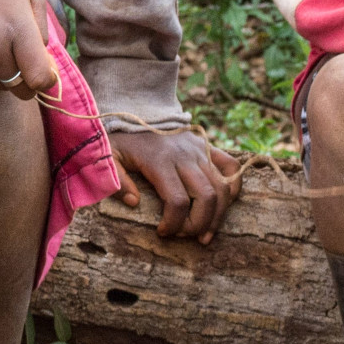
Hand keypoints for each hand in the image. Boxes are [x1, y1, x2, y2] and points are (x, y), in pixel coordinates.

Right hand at [0, 0, 56, 96]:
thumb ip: (45, 34)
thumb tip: (48, 68)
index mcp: (16, 28)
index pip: (39, 77)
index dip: (48, 81)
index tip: (47, 73)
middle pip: (21, 90)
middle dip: (27, 80)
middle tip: (21, 61)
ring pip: (1, 87)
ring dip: (4, 75)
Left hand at [112, 130, 243, 243]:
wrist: (138, 108)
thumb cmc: (122, 138)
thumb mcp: (109, 156)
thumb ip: (117, 180)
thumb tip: (133, 203)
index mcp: (160, 161)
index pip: (177, 201)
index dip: (174, 224)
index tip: (163, 233)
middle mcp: (185, 156)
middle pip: (206, 197)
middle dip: (200, 224)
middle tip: (187, 236)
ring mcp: (200, 150)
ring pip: (222, 187)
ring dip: (218, 215)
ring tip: (206, 233)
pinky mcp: (208, 146)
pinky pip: (231, 166)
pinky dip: (233, 187)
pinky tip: (224, 205)